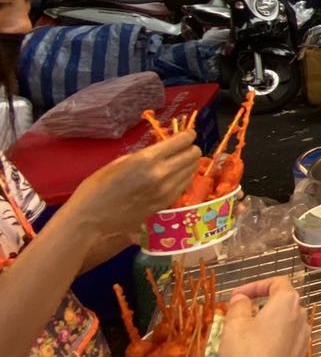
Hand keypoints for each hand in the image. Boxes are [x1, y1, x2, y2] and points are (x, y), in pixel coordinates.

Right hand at [64, 130, 199, 239]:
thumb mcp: (118, 162)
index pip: (182, 141)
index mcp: (147, 159)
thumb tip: (162, 148)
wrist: (90, 222)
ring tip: (178, 162)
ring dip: (188, 164)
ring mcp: (166, 191)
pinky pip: (185, 185)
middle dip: (190, 149)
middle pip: (193, 155)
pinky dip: (184, 178)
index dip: (187, 135)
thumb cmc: (96, 189)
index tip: (186, 134)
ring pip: (192, 170)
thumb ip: (144, 154)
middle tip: (182, 149)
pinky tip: (174, 177)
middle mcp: (162, 174)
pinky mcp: (166, 204)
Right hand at [220, 278, 309, 356]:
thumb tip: (242, 299)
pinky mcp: (300, 354)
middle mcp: (301, 315)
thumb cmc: (245, 353)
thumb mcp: (234, 324)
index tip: (236, 296)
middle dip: (259, 303)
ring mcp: (303, 335)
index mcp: (287, 301)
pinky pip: (286, 338)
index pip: (276, 282)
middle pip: (281, 301)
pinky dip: (272, 337)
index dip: (255, 286)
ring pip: (284, 321)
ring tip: (244, 332)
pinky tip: (256, 349)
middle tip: (238, 313)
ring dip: (265, 321)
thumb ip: (238, 305)